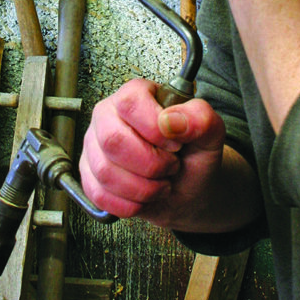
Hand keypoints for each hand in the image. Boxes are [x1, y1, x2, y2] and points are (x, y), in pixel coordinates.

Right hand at [79, 78, 232, 230]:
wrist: (186, 190)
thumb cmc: (193, 157)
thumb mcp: (210, 135)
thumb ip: (200, 118)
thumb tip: (171, 120)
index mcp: (136, 95)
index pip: (130, 103)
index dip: (154, 128)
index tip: (176, 144)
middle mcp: (108, 116)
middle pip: (113, 140)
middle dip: (151, 164)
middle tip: (171, 166)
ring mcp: (94, 146)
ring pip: (105, 171)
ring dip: (143, 188)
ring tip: (161, 182)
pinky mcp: (88, 175)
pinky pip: (100, 195)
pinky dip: (130, 204)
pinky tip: (145, 197)